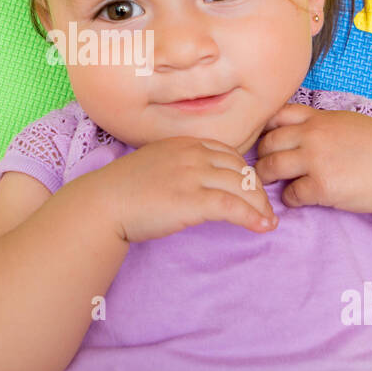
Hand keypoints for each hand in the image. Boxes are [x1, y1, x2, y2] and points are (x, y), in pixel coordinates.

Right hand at [97, 136, 277, 243]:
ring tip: (268, 222)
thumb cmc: (123, 189)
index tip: (251, 190)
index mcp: (185, 142)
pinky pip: (233, 207)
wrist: (103, 203)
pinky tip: (262, 227)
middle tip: (265, 210)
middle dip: (257, 191)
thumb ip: (178, 165)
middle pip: (241, 169)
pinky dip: (252, 217)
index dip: (245, 173)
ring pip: (242, 187)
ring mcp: (194, 175)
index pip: (229, 153)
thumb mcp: (155, 164)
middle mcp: (193, 154)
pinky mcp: (193, 200)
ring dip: (260, 206)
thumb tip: (195, 182)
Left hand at [253, 103, 371, 214]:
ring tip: (272, 183)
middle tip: (264, 166)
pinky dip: (290, 198)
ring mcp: (316, 160)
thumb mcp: (349, 123)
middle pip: (267, 142)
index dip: (265, 129)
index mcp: (319, 118)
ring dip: (267, 178)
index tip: (265, 141)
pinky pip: (290, 194)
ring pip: (270, 167)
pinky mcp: (322, 186)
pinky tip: (298, 198)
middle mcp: (313, 135)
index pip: (276, 115)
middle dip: (261, 155)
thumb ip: (321, 124)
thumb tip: (297, 131)